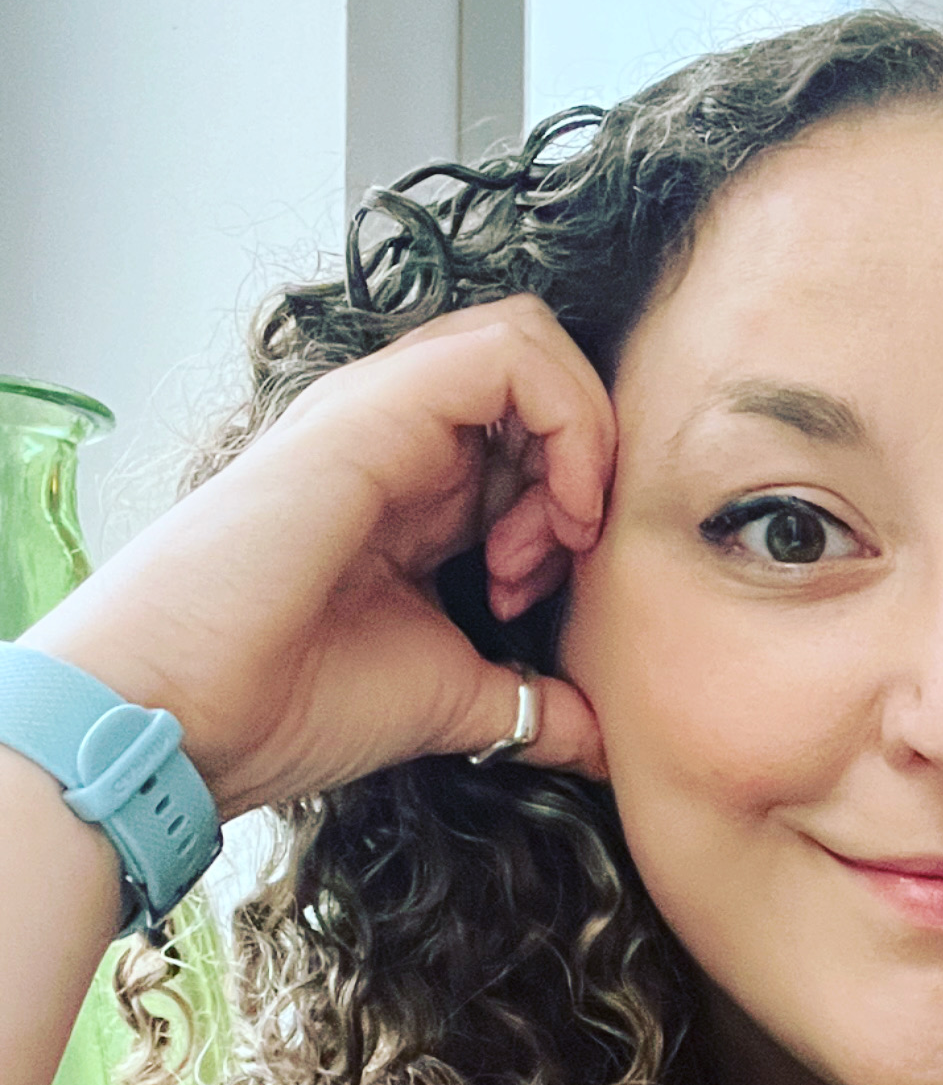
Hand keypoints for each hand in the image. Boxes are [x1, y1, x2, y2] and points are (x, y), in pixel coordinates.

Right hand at [27, 296, 615, 819]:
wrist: (190, 714)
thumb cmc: (291, 704)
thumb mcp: (454, 701)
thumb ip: (535, 705)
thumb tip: (609, 740)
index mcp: (415, 488)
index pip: (534, 431)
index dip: (575, 503)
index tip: (541, 599)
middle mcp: (400, 435)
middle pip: (542, 378)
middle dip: (586, 469)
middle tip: (549, 571)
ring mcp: (385, 411)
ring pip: (534, 344)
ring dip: (580, 443)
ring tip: (551, 543)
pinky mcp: (377, 406)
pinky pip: (511, 351)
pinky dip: (571, 422)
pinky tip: (559, 515)